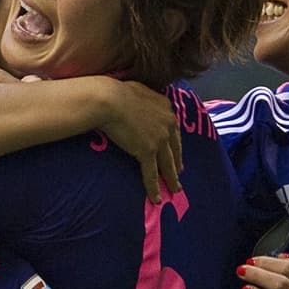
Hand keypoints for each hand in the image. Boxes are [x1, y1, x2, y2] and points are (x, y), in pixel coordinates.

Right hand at [100, 81, 182, 200]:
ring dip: (171, 178)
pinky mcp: (147, 152)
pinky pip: (151, 173)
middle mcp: (167, 124)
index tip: (176, 151)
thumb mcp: (138, 90)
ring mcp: (159, 139)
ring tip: (174, 189)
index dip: (175, 143)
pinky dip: (154, 187)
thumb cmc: (117, 92)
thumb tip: (139, 100)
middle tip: (179, 173)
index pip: (174, 130)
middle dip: (177, 163)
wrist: (109, 99)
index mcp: (166, 108)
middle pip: (175, 148)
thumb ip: (145, 98)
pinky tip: (156, 198)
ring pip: (168, 164)